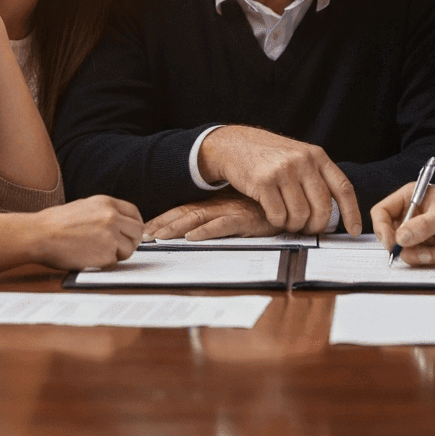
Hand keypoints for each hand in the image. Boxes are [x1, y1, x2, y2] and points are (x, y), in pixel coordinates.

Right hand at [29, 194, 143, 268]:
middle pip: (137, 231)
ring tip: (100, 253)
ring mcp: (111, 235)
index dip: (134, 224)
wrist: (40, 235)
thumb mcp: (85, 206)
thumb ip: (104, 212)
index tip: (132, 232)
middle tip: (122, 247)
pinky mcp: (106, 254)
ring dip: (119, 253)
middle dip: (132, 240)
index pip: (134, 213)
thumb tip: (120, 222)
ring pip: (130, 248)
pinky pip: (115, 261)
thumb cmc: (55, 223)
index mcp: (107, 203)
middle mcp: (112, 217)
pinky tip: (91, 258)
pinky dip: (106, 263)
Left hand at [143, 193, 282, 240]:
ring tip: (160, 238)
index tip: (146, 229)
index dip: (164, 219)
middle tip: (143, 236)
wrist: (291, 197)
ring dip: (177, 228)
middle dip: (163, 224)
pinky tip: (193, 238)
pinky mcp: (246, 219)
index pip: (184, 209)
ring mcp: (232, 211)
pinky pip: (223, 225)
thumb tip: (203, 226)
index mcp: (216, 203)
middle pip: (185, 213)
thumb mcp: (241, 209)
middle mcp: (220, 205)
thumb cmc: (267, 205)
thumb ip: (225, 216)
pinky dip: (207, 231)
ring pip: (198, 219)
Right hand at [198, 126, 361, 234]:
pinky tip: (272, 214)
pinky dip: (277, 222)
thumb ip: (316, 177)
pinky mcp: (263, 181)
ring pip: (300, 215)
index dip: (352, 213)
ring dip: (294, 225)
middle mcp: (303, 161)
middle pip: (322, 207)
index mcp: (317, 155)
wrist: (234, 144)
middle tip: (308, 229)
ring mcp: (284, 170)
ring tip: (287, 220)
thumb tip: (335, 210)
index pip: (343, 188)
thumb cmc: (268, 156)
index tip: (354, 230)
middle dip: (316, 226)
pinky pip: (279, 216)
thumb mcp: (298, 156)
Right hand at [372, 185, 434, 265]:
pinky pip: (416, 256)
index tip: (392, 243)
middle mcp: (408, 213)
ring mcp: (415, 230)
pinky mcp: (423, 244)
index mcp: (409, 197)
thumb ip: (422, 225)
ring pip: (402, 249)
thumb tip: (400, 237)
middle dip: (404, 246)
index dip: (381, 228)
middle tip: (420, 250)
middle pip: (389, 234)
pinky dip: (428, 257)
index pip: (381, 211)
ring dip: (419, 253)